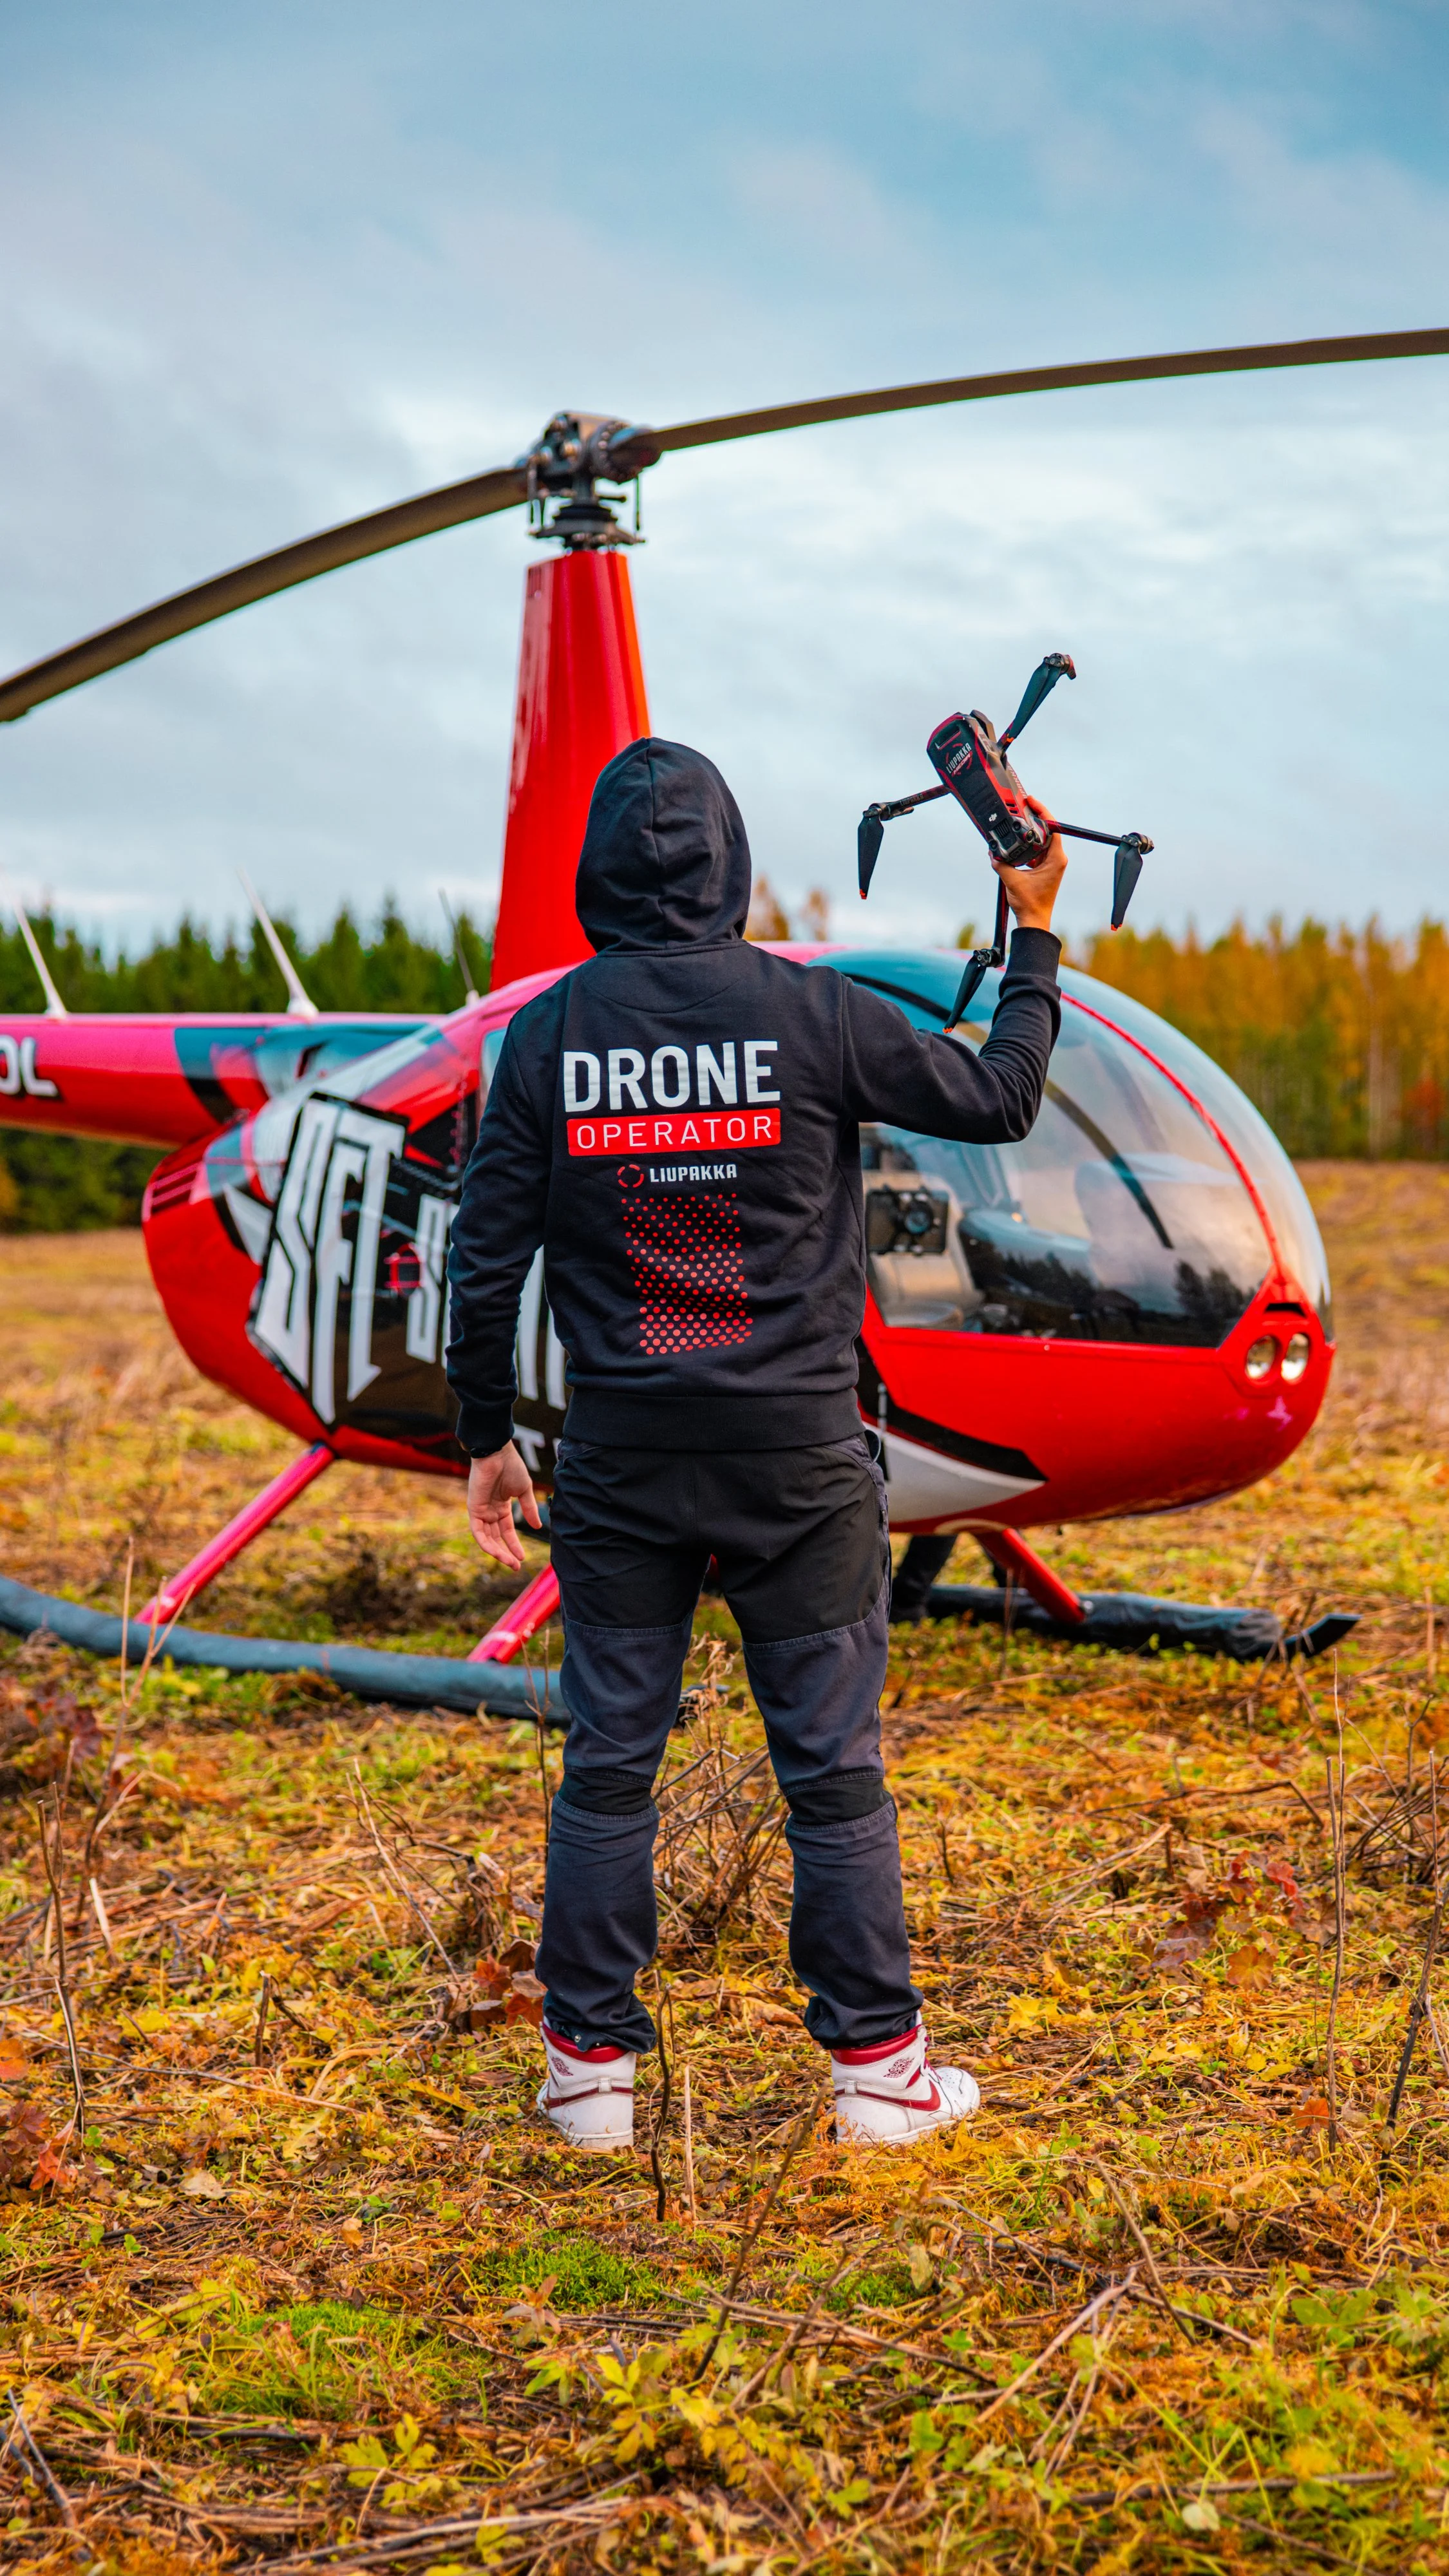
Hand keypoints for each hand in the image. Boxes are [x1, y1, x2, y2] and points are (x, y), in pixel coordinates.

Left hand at [466, 1442, 541, 1569]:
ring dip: (498, 1553)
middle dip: (506, 1553)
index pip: (507, 1531)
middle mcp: (490, 1511)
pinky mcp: (474, 1510)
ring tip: (511, 1563)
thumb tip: (538, 1527)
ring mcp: (481, 1511)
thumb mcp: (524, 1491)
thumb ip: (530, 1509)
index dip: (514, 1545)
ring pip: (487, 1539)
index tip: (523, 1557)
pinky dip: (487, 1544)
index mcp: (501, 1507)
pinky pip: (478, 1532)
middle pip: (496, 1538)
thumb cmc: (511, 1467)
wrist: (497, 1453)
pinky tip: (498, 1553)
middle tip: (516, 1566)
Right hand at [992, 797, 1065, 934]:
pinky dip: (1027, 846)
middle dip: (1034, 819)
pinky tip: (1016, 843)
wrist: (1034, 920)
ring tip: (1018, 821)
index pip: (1052, 827)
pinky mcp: (1045, 869)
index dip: (1042, 812)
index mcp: (1056, 859)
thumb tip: (992, 852)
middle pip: (1047, 831)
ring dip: (1030, 832)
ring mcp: (1051, 864)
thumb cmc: (1030, 904)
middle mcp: (1057, 859)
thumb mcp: (1012, 880)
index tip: (1032, 802)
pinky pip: (1036, 851)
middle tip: (1022, 807)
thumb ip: (1001, 863)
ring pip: (1041, 841)